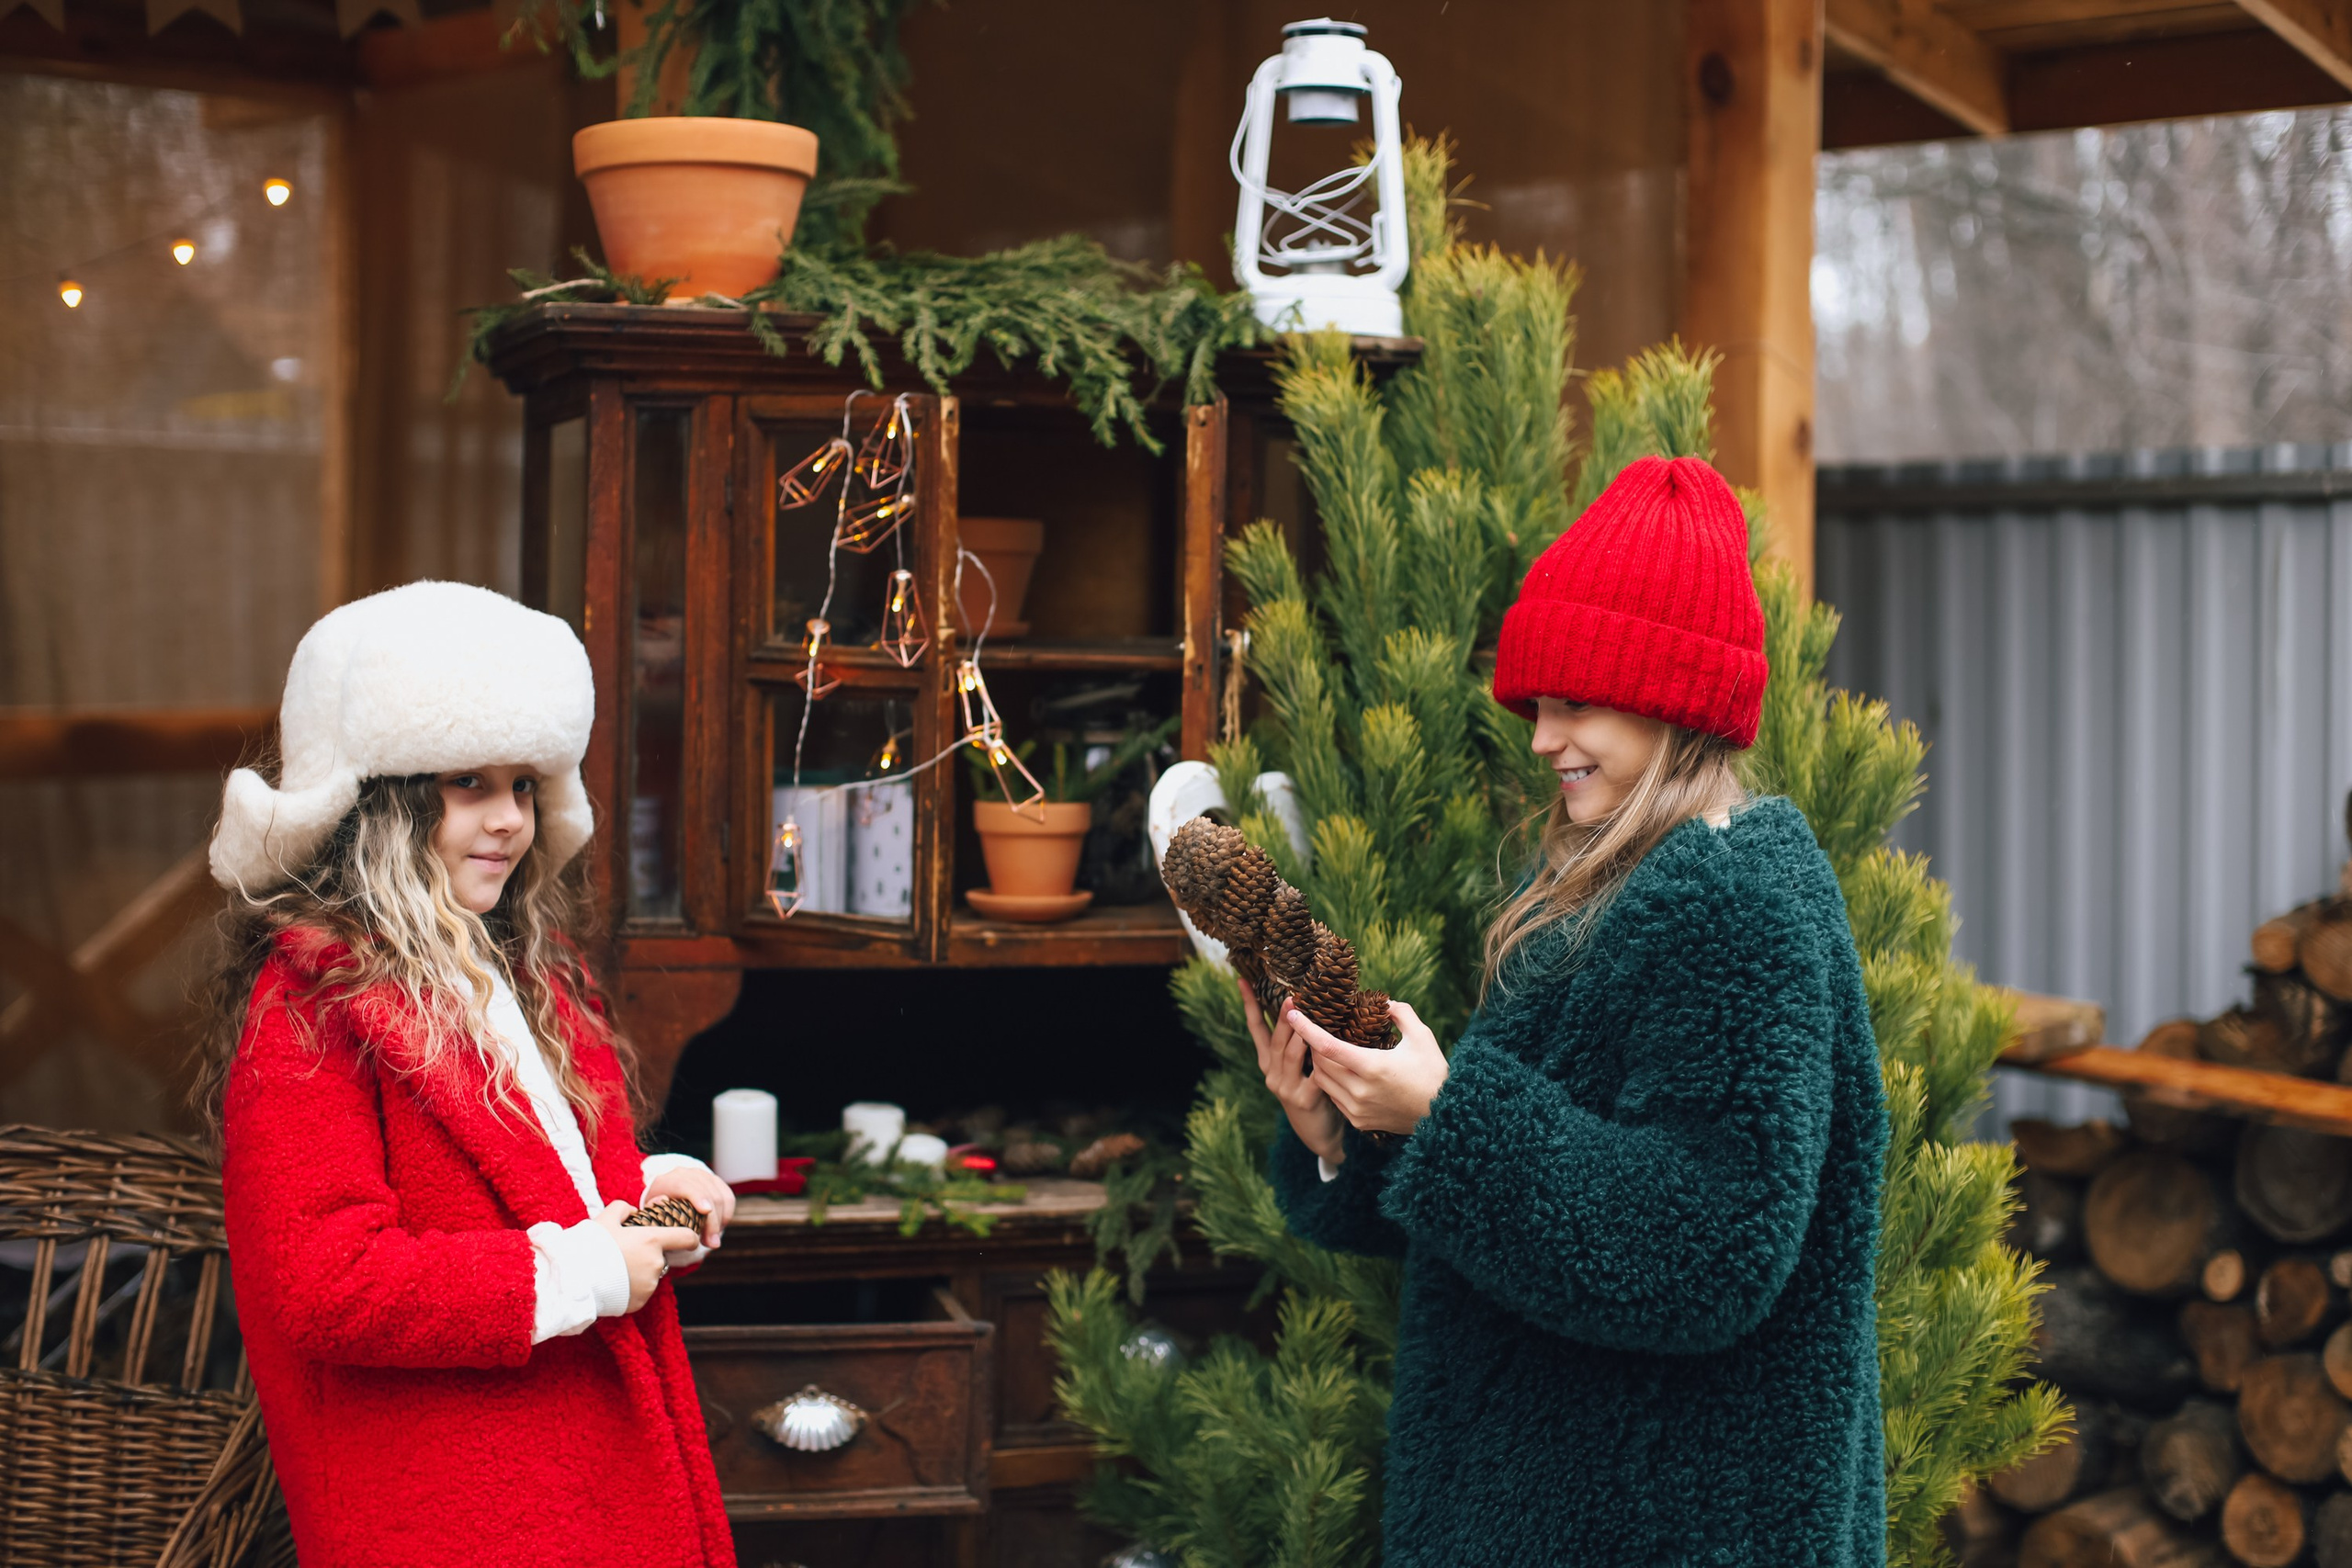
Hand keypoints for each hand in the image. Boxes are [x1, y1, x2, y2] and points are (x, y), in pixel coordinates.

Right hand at [593, 1200, 699, 1312]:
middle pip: (661, 1257)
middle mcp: (656, 1263)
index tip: (688, 1240)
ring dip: (639, 1272)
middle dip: (648, 1255)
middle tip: (624, 1254)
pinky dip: (631, 1288)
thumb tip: (631, 1211)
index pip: (686, 1237)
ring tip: (614, 1270)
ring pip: (650, 1275)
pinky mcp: (639, 1302)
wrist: (574, 1279)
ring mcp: (649, 1285)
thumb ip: (622, 1209)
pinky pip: (640, 1292)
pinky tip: (613, 1283)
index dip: (689, 1237)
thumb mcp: (605, 1218)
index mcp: (652, 1240)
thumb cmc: (590, 1245)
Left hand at [641, 1163, 734, 1249]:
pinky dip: (727, 1215)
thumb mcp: (651, 1209)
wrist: (665, 1191)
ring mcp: (705, 1176)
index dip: (697, 1196)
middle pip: (708, 1194)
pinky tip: (719, 1229)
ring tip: (713, 1240)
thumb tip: (666, 1206)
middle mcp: (689, 1174)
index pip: (686, 1185)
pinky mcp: (717, 1182)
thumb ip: (655, 1207)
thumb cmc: (658, 1207)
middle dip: (712, 1221)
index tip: (705, 1212)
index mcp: (670, 1180)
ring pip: (721, 1197)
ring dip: (721, 1222)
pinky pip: (729, 1198)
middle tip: (711, 1244)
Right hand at [1239, 979, 1346, 1167]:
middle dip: (1281, 1017)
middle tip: (1290, 996)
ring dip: (1298, 1034)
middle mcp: (1272, 1073)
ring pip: (1290, 1055)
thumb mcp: (1299, 1066)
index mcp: (1269, 1062)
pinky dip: (1319, 1062)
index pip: (1256, 1028)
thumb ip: (1299, 1042)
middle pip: (1274, 1040)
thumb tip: (1307, 1005)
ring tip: (1306, 1016)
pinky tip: (1327, 1049)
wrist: (1318, 1134)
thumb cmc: (1313, 1091)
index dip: (1249, 1005)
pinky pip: (1313, 1076)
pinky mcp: (1303, 1100)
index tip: (1243, 980)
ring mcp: (1285, 1088)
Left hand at [1288, 999, 1447, 1137]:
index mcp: (1373, 1067)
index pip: (1328, 1047)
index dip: (1306, 1029)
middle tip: (1316, 1029)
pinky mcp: (1358, 1121)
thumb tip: (1384, 1002)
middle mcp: (1360, 1090)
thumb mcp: (1422, 1037)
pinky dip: (1330, 1081)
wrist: (1443, 1116)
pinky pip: (1333, 1097)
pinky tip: (1339, 1071)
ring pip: (1323, 1081)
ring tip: (1326, 1049)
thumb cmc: (1434, 1073)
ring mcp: (1357, 1109)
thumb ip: (1401, 1013)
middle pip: (1320, 1063)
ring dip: (1320, 1063)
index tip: (1293, 1013)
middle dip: (1313, 1045)